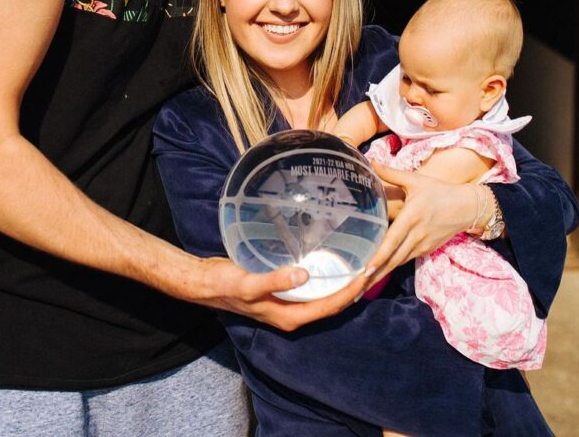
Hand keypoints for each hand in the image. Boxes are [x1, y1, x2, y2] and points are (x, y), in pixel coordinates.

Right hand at [196, 256, 368, 331]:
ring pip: (322, 295)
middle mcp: (292, 312)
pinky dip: (324, 275)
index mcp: (289, 316)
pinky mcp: (281, 290)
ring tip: (359, 263)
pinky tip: (329, 260)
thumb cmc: (225, 284)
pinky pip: (310, 286)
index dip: (350, 292)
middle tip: (372, 265)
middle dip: (353, 288)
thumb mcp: (249, 283)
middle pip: (331, 304)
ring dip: (341, 282)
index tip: (368, 273)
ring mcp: (286, 302)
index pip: (329, 307)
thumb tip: (305, 275)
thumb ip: (275, 281)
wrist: (205, 283)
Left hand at [363, 163, 477, 284]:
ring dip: (381, 275)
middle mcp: (417, 234)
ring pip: (398, 263)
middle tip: (354, 290)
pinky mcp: (426, 250)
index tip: (365, 270)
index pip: (393, 240)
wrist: (466, 207)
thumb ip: (392, 173)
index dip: (379, 256)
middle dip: (374, 275)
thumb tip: (370, 161)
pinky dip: (391, 267)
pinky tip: (378, 274)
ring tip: (361, 287)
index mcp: (412, 217)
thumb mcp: (416, 180)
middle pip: (393, 259)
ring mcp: (422, 245)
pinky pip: (405, 260)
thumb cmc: (439, 191)